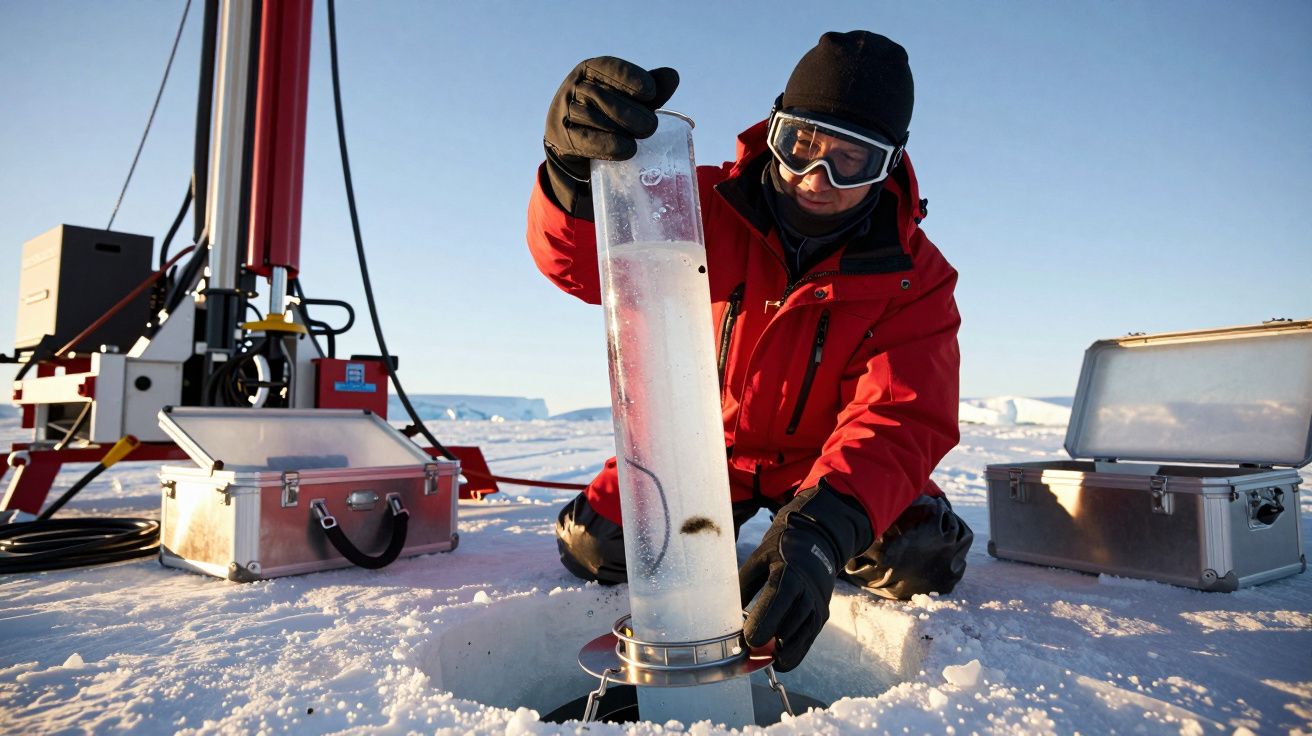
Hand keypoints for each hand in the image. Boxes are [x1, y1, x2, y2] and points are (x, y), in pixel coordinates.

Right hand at [542, 57, 678, 216]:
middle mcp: (572, 88)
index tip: (651, 92)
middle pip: (599, 95)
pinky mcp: (561, 139)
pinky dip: (607, 145)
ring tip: (645, 135)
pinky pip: (583, 141)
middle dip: (630, 110)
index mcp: (588, 70)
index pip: (605, 67)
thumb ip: (650, 90)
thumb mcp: (628, 99)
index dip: (628, 78)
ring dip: (621, 127)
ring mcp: (563, 113)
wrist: (574, 144)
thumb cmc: (606, 114)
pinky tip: (628, 149)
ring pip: (591, 117)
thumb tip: (673, 76)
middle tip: (652, 125)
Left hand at [739, 483, 872, 670]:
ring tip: (766, 661)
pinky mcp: (821, 616)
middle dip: (771, 641)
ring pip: (802, 634)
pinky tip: (781, 662)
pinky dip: (796, 653)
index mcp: (789, 571)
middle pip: (790, 621)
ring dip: (785, 650)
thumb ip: (744, 584)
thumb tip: (726, 611)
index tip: (749, 640)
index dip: (764, 620)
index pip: (778, 598)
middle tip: (750, 654)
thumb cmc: (781, 549)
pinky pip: (809, 638)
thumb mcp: (759, 558)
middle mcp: (807, 590)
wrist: (817, 541)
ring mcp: (817, 604)